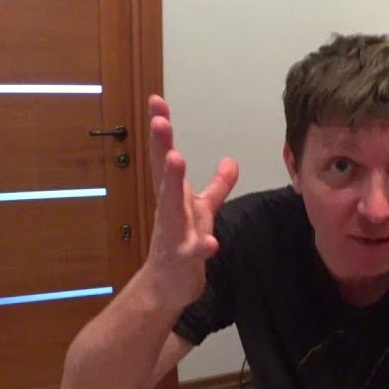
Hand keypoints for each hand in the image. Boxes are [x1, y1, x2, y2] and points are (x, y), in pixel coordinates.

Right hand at [144, 95, 238, 309]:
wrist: (165, 287)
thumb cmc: (181, 244)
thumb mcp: (202, 210)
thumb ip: (217, 186)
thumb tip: (231, 160)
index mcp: (172, 195)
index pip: (165, 157)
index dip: (162, 131)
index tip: (157, 101)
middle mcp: (169, 210)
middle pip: (164, 174)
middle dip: (161, 146)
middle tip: (160, 120)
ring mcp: (174, 234)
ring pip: (172, 207)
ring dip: (173, 182)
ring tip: (176, 159)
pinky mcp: (183, 258)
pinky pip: (193, 251)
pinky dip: (201, 245)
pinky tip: (210, 242)